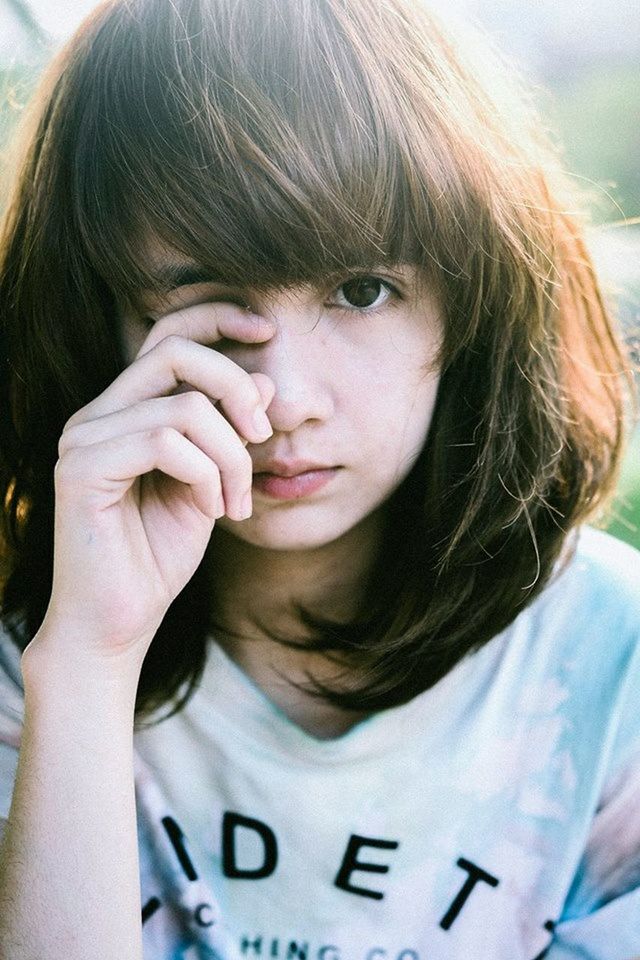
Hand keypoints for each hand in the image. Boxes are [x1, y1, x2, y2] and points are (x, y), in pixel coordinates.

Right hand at [25, 302, 276, 669]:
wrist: (119, 623)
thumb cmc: (159, 555)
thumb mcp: (213, 482)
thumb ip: (231, 432)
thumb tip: (264, 379)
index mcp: (124, 410)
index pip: (166, 335)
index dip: (217, 318)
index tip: (267, 331)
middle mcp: (97, 414)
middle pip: (176, 352)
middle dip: (236, 386)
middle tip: (263, 437)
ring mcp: (83, 439)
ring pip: (184, 407)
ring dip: (230, 456)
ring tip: (234, 502)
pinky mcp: (80, 469)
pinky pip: (165, 442)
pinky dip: (206, 475)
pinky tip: (211, 510)